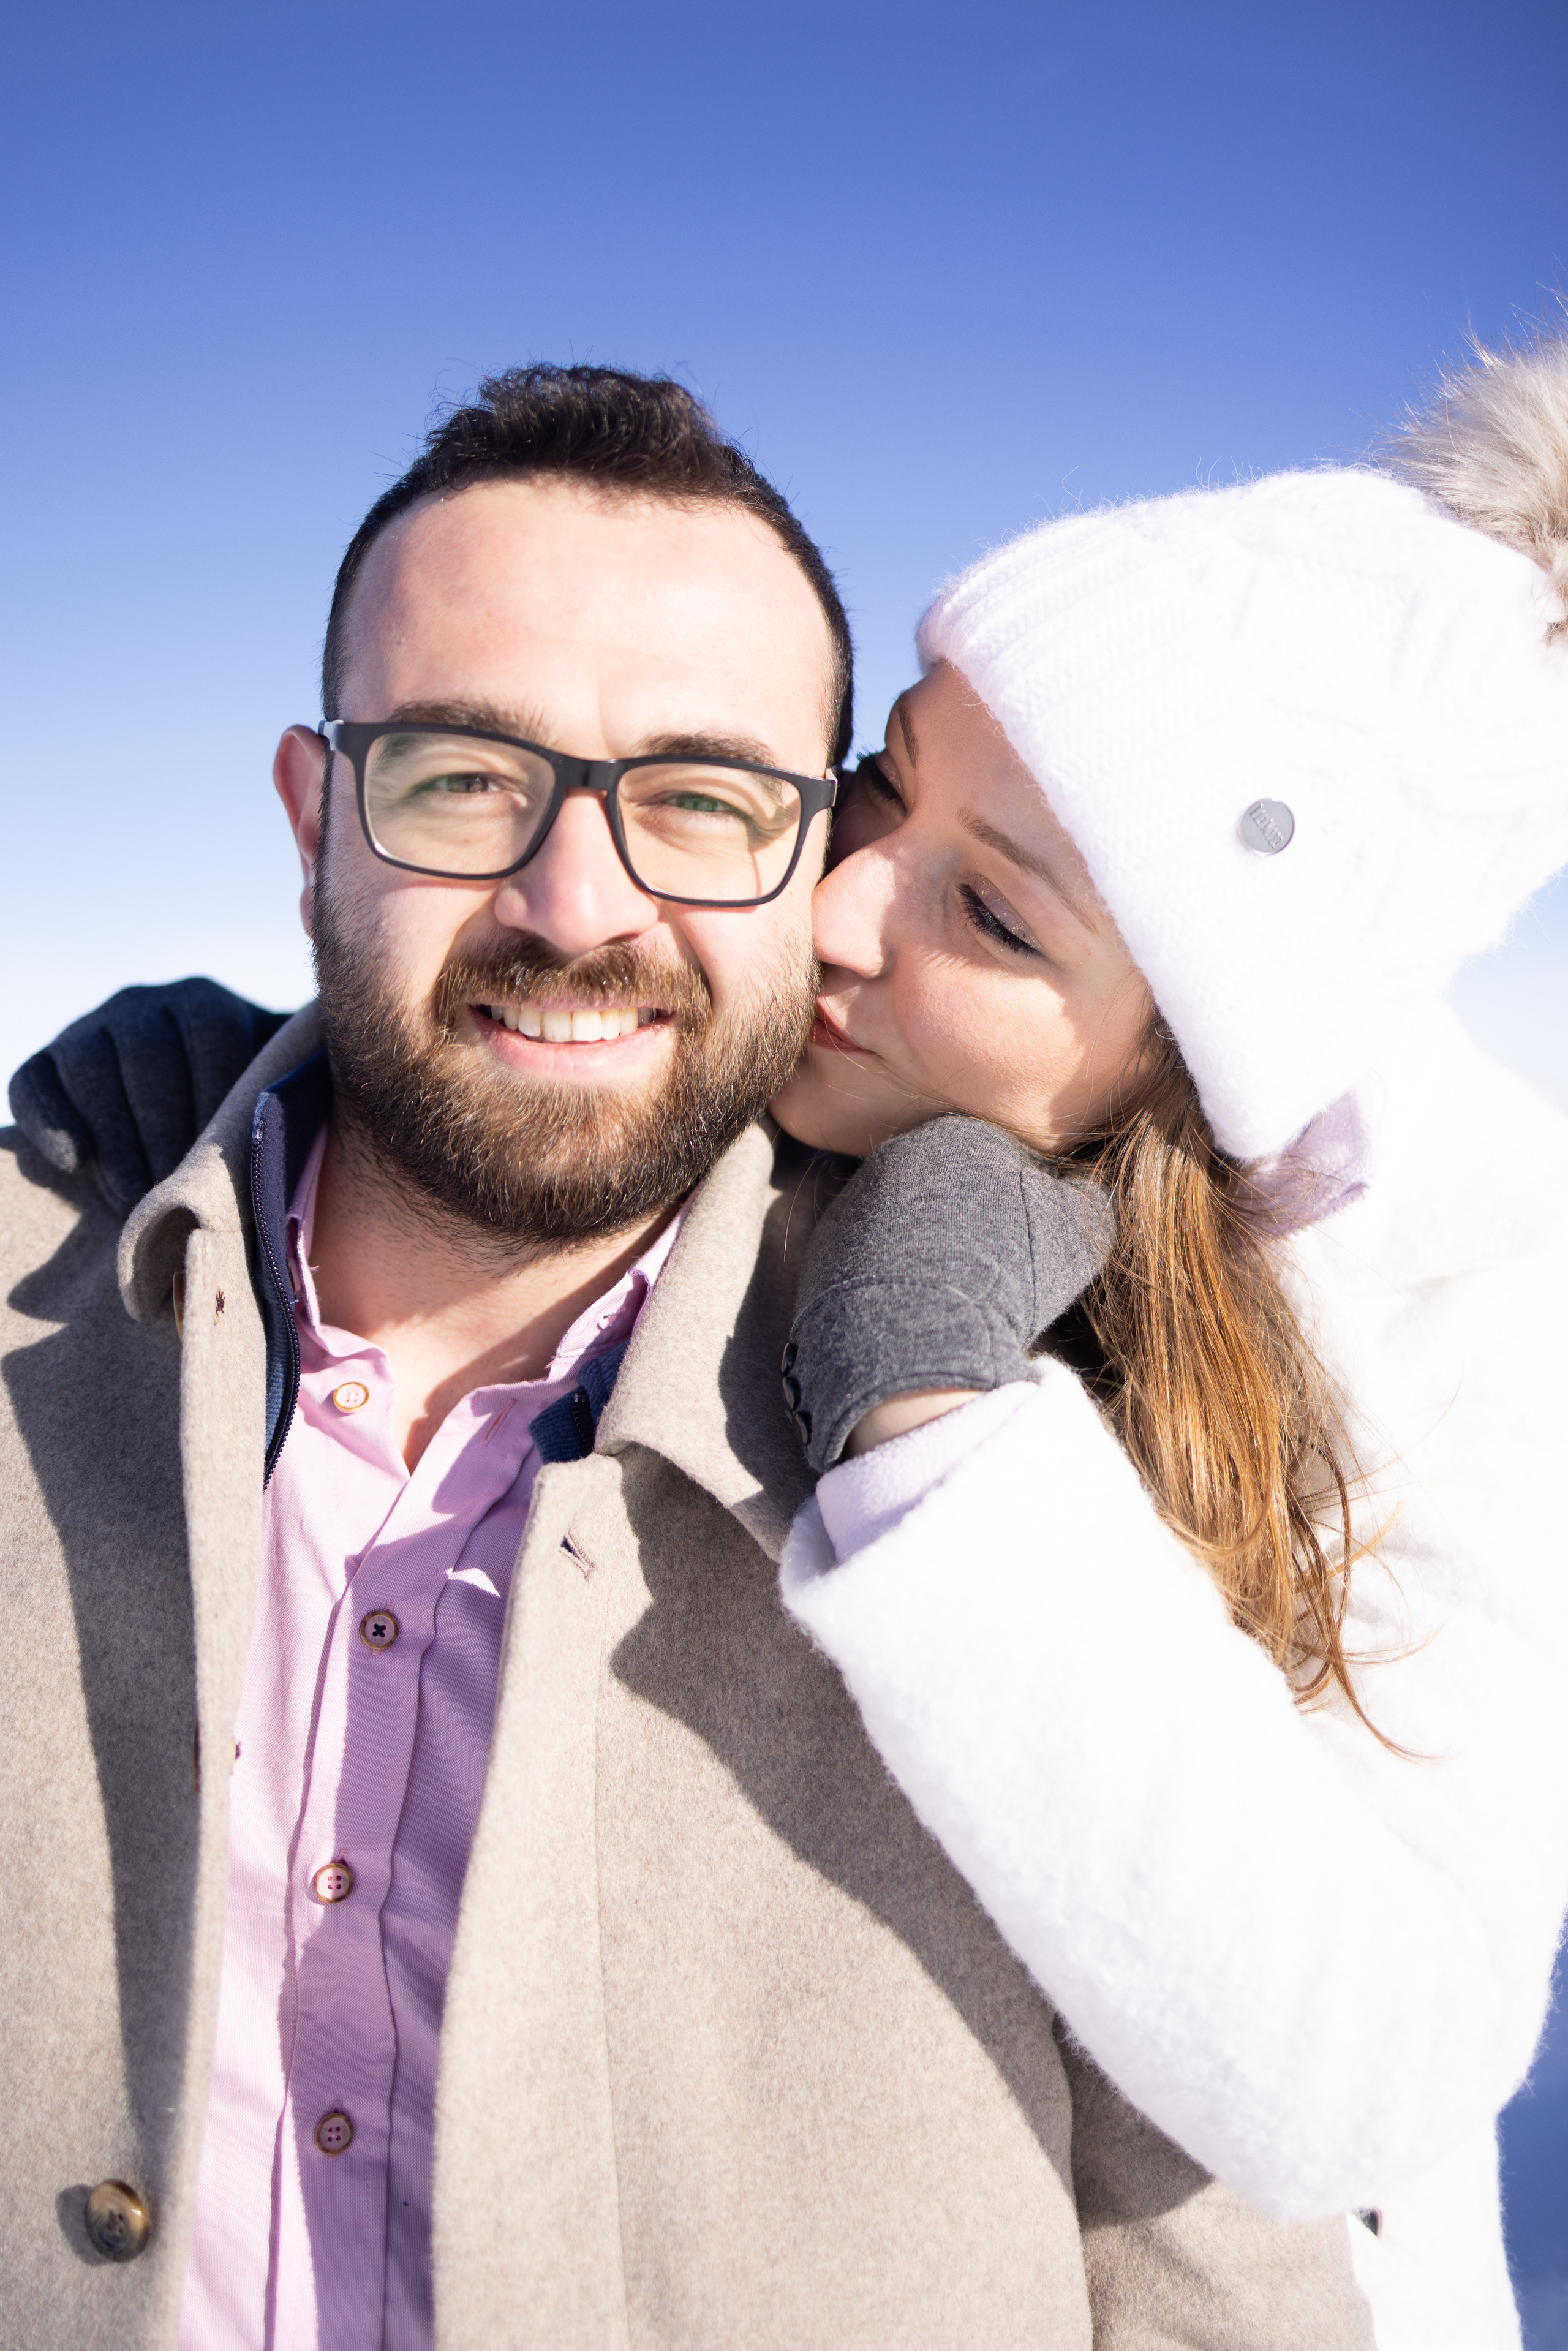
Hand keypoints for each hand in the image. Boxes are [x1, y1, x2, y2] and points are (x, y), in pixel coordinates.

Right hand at [8, 979, 290, 1216]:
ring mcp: (91, 1028)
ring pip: (93, 1070)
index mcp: (209, 1004)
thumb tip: (380, 1086)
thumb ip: (311, 1086)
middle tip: (177, 1194)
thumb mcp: (282, 1094)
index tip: (230, 1159)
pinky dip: (51, 1120)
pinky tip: (76, 1163)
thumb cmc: (250, 1120)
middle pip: (150, 1057)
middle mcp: (146, 1003)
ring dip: (114, 1139)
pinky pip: (34, 1083)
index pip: (214, 1034)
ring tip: (134, 1199)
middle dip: (164, 1131)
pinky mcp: (46, 1063)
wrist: (182, 1129)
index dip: (220, 1097)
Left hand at [782, 1115, 1112, 1473]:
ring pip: (897, 1220)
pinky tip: (911, 1309)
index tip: (1020, 1242)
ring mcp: (851, 1204)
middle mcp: (894, 1156)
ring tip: (947, 1295)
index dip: (1012, 1202)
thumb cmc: (1008, 1279)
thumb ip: (1083, 1196)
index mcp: (957, 1135)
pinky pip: (862, 1259)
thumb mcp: (1078, 1231)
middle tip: (983, 1269)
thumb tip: (1082, 1190)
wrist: (923, 1337)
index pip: (990, 1154)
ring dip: (918, 1248)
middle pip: (937, 1182)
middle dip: (960, 1218)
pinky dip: (884, 1278)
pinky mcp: (821, 1251)